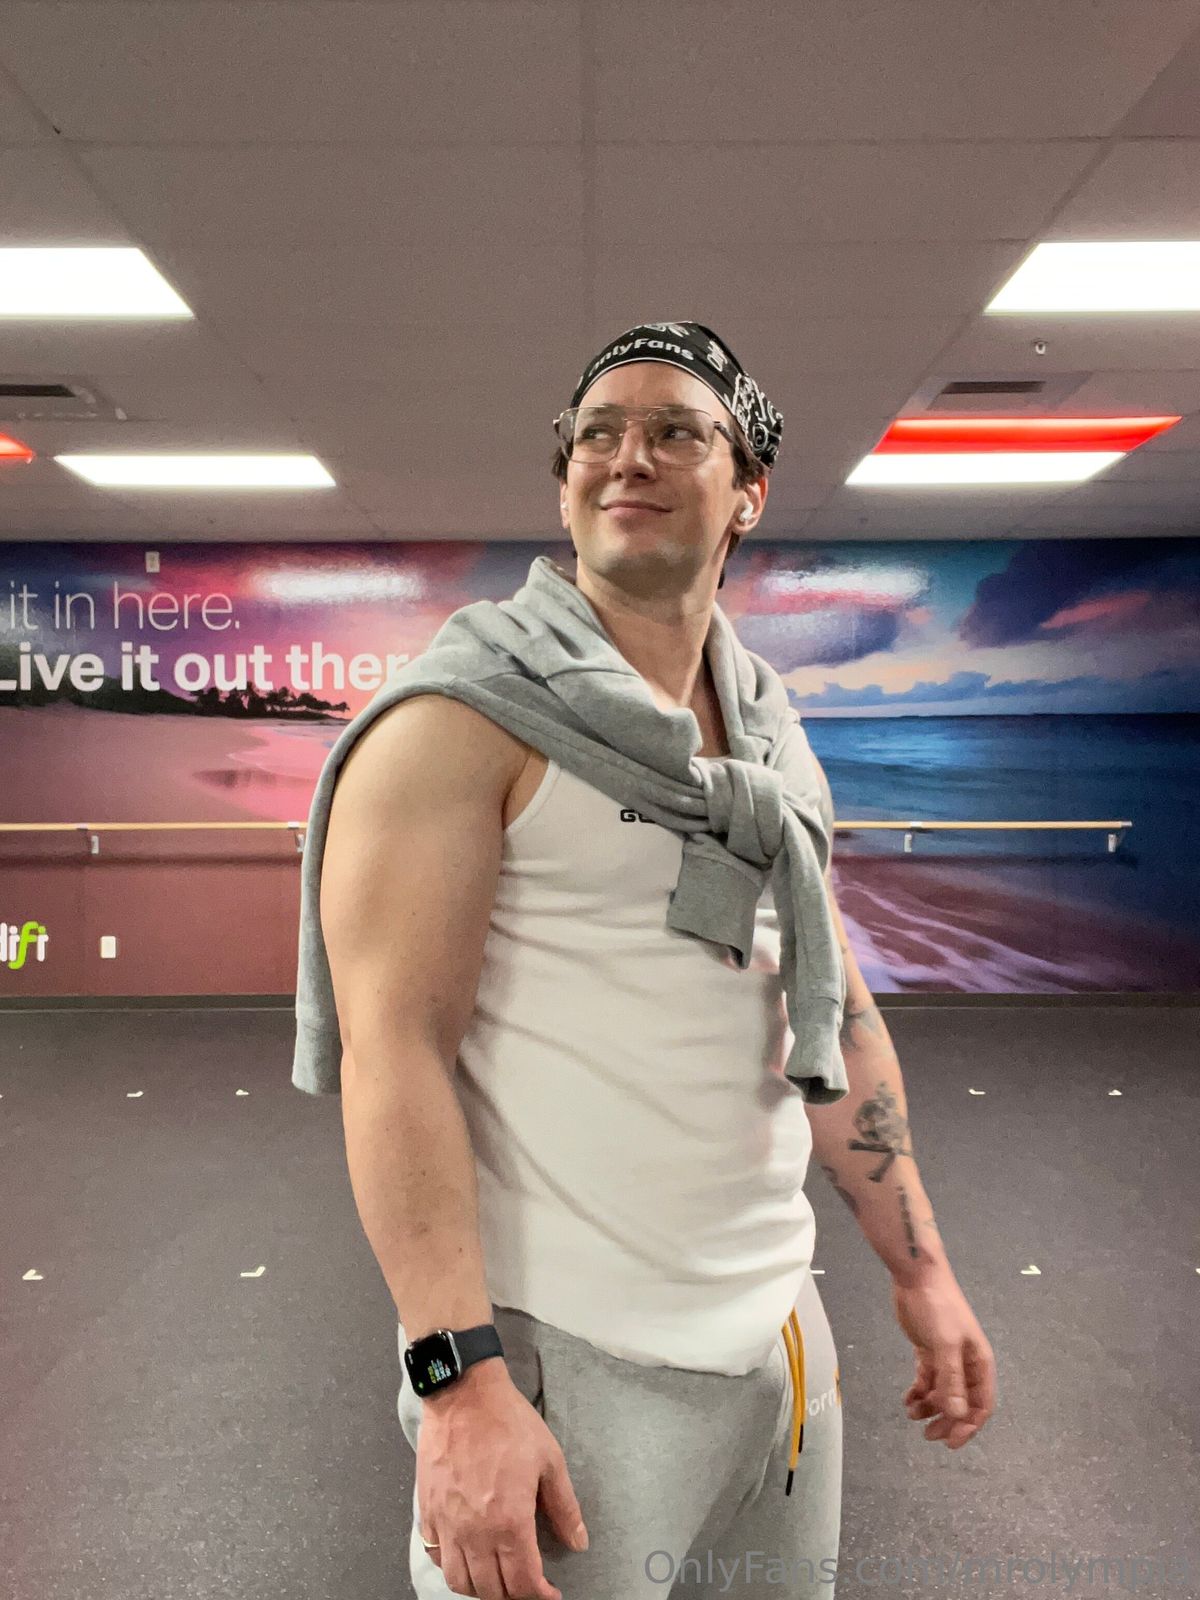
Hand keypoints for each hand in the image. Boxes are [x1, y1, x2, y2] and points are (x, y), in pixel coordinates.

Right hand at [416, 1358, 587, 1599]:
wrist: (463, 1394)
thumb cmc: (508, 1422)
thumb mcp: (550, 1460)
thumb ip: (565, 1507)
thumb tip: (578, 1542)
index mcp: (509, 1521)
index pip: (523, 1583)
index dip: (541, 1596)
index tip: (551, 1593)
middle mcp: (474, 1532)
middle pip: (491, 1590)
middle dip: (514, 1596)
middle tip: (527, 1583)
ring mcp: (447, 1524)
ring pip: (459, 1581)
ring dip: (481, 1589)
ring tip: (497, 1576)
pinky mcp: (427, 1511)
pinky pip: (436, 1556)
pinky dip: (452, 1566)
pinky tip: (467, 1555)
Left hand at [892, 1269, 995, 1449]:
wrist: (917, 1275)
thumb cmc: (937, 1307)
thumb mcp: (945, 1344)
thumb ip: (951, 1380)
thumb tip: (957, 1416)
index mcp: (978, 1362)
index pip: (981, 1404)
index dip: (968, 1426)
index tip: (950, 1442)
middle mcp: (965, 1363)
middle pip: (961, 1402)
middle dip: (947, 1421)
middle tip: (928, 1435)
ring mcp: (946, 1357)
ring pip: (942, 1393)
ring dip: (929, 1406)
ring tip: (911, 1413)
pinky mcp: (928, 1350)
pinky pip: (927, 1379)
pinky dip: (918, 1392)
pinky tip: (907, 1399)